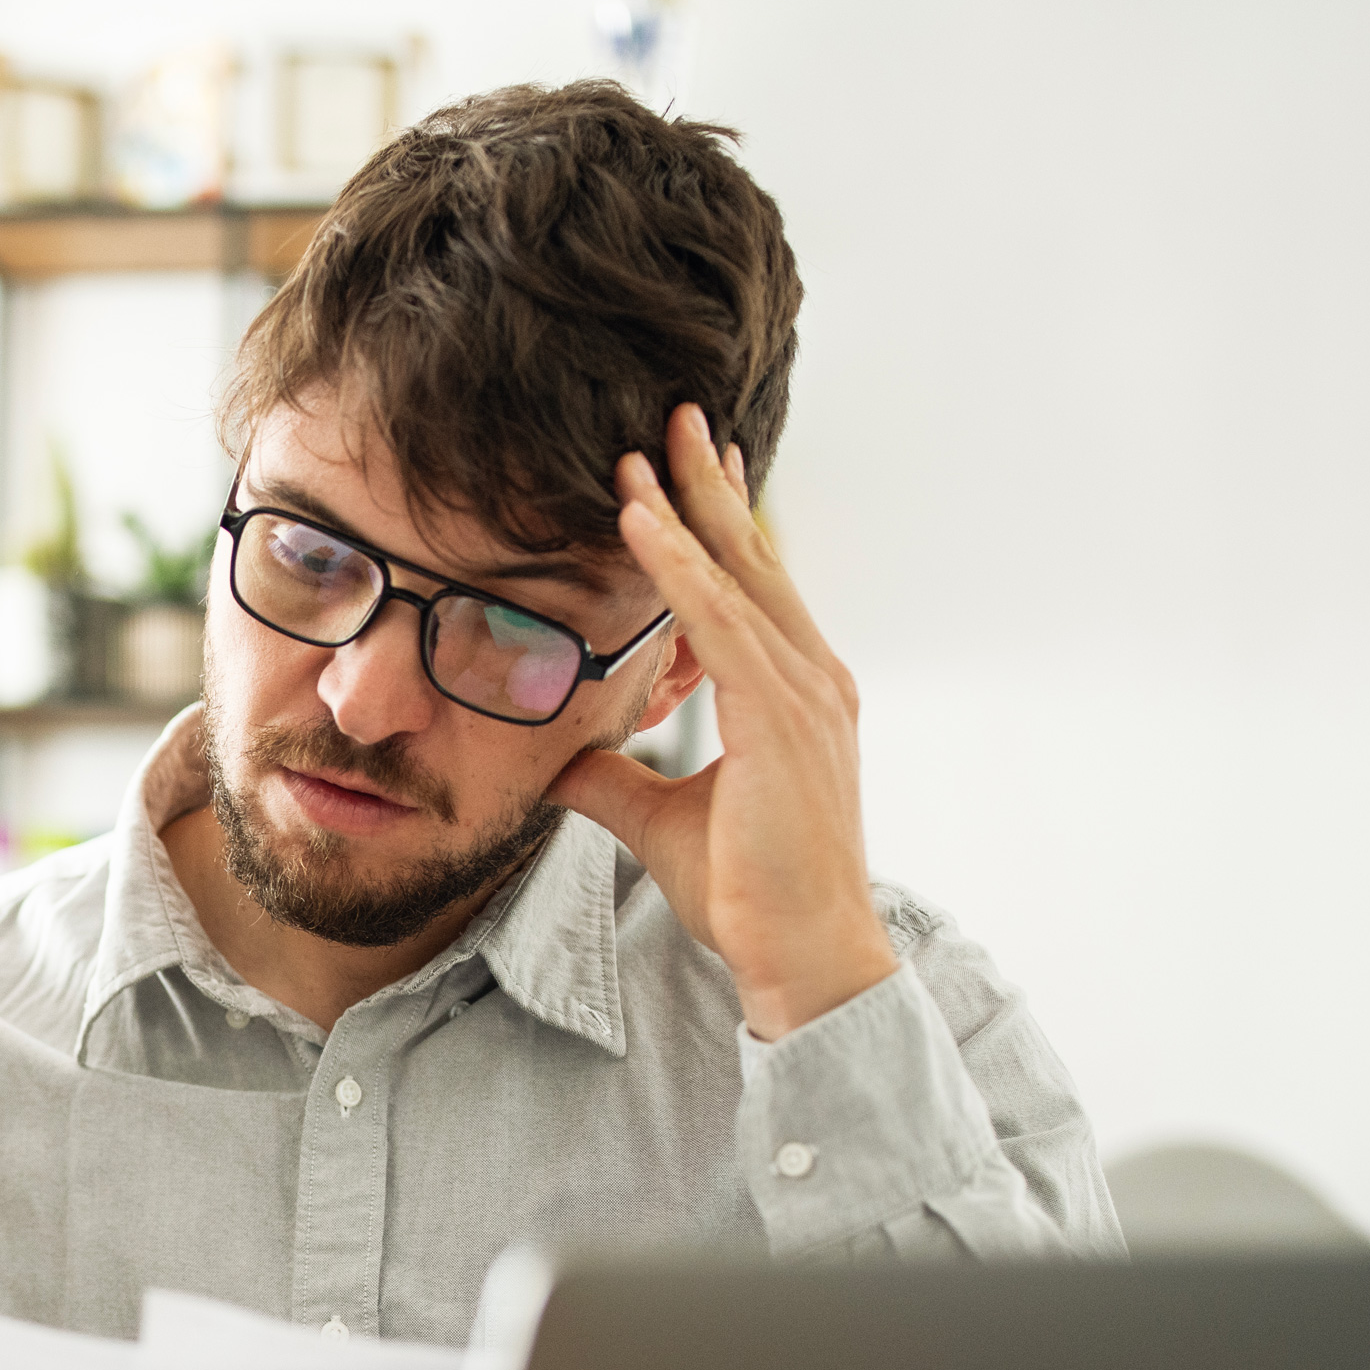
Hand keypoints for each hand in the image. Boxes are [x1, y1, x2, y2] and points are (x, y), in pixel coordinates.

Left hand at [550, 402, 897, 1040]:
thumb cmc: (748, 893)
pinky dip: (679, 570)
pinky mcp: (783, 719)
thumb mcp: (660, 818)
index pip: (753, 586)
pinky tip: (639, 524)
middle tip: (679, 414)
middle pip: (755, 558)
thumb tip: (556, 757)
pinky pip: (721, 624)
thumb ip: (612, 777)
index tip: (689, 464)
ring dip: (688, 507)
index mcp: (795, 693)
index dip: (719, 521)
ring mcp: (807, 693)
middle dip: (712, 484)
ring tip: (646, 445)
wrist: (804, 955)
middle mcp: (812, 679)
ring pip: (737, 576)